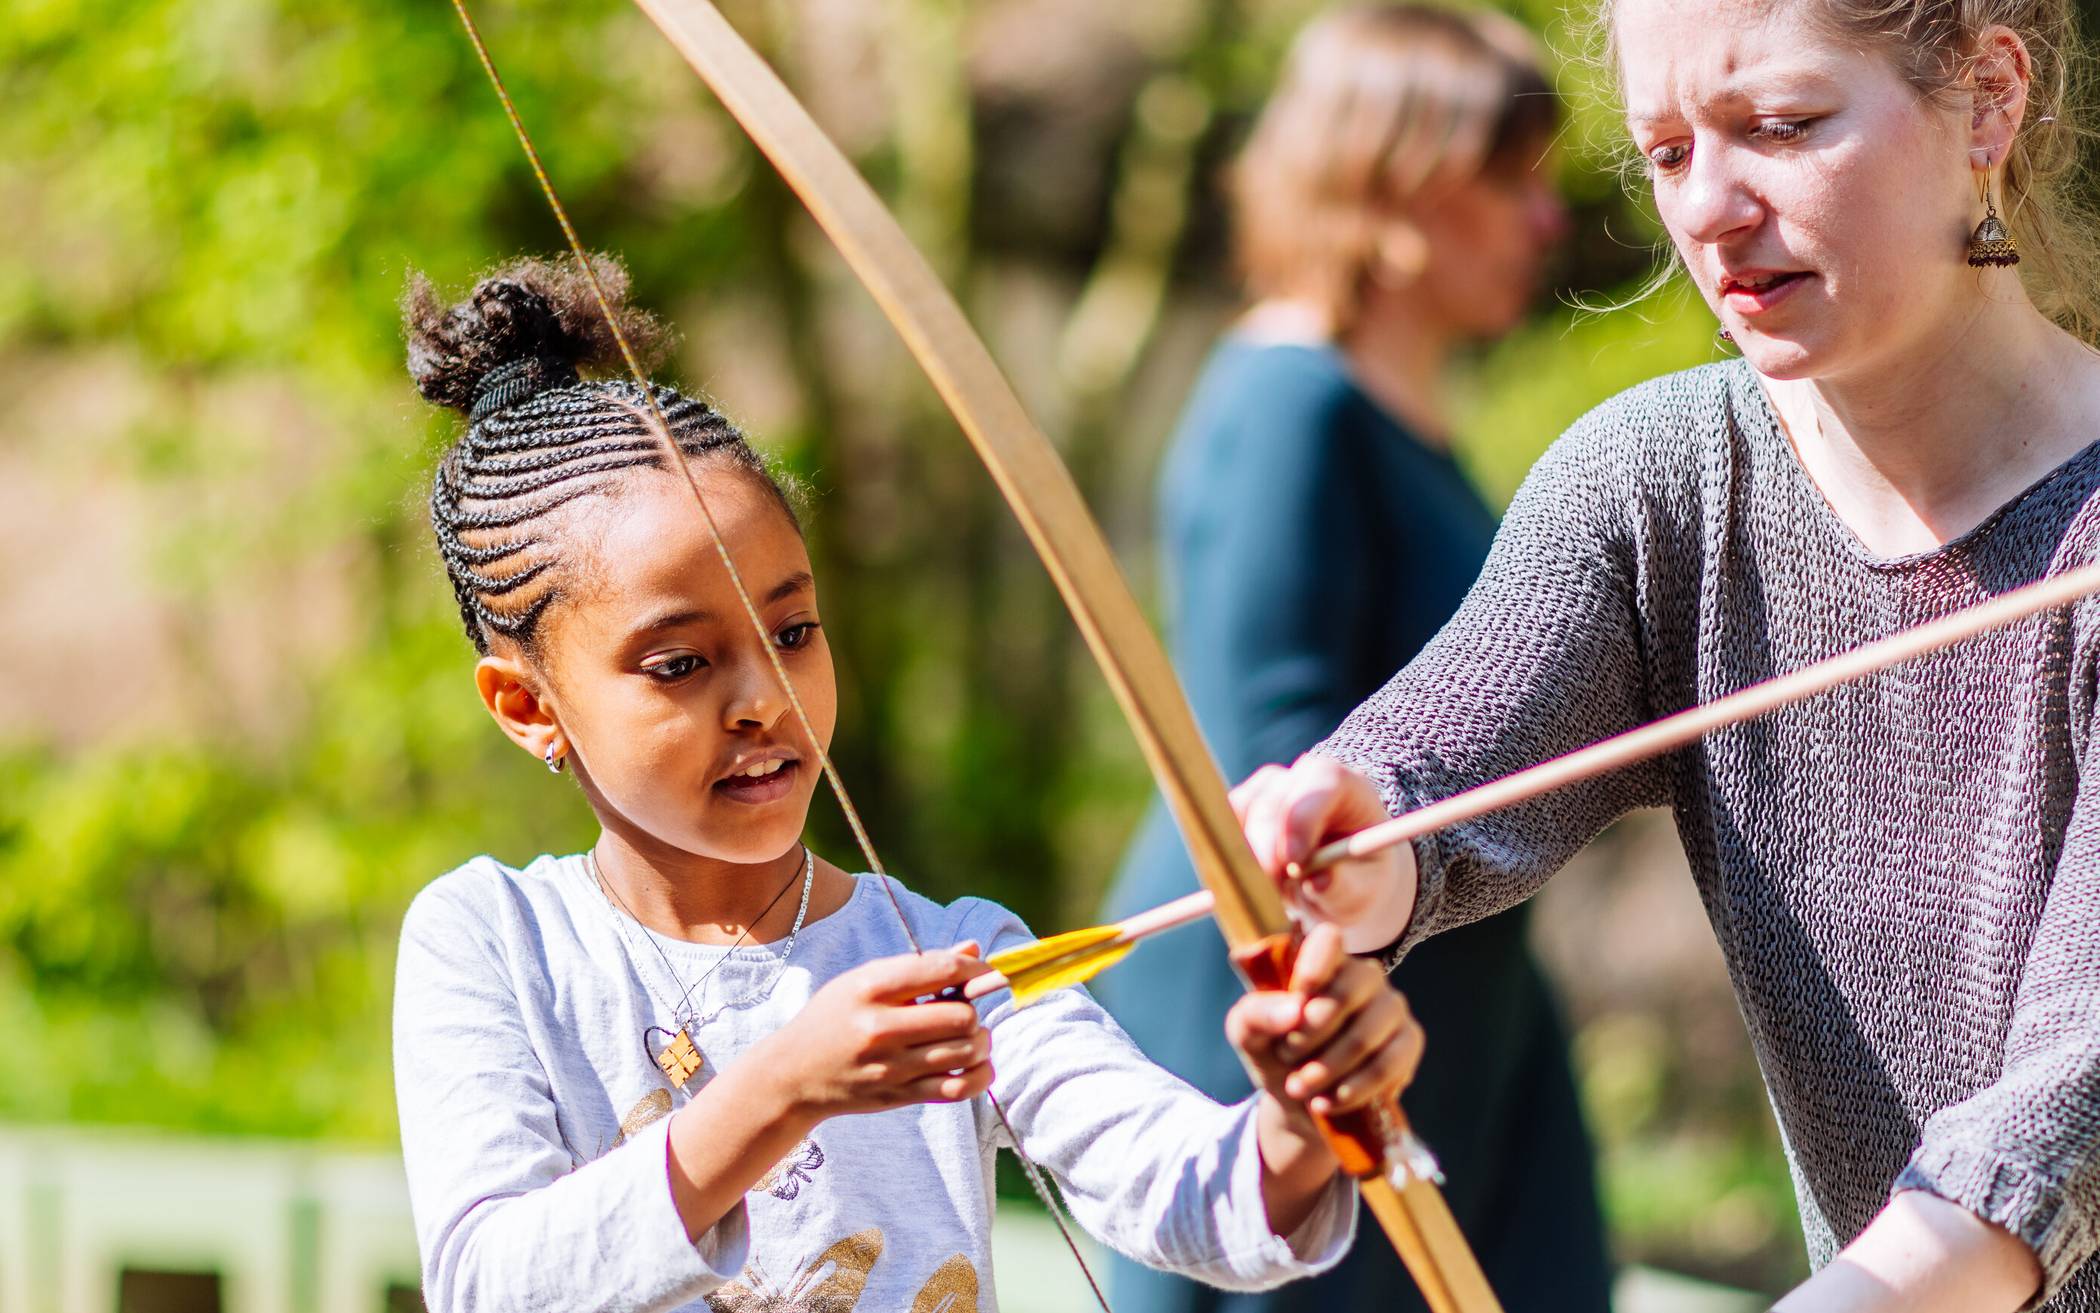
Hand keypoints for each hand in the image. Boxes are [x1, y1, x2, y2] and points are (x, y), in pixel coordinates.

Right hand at [759, 944, 998, 1128]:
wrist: (792, 1074)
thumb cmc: (834, 1018)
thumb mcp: (863, 980)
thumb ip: (920, 966)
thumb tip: (974, 949)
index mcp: (870, 987)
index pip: (942, 970)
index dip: (976, 969)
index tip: (983, 972)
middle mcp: (880, 1027)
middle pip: (961, 1016)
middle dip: (974, 1010)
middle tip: (964, 1010)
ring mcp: (890, 1066)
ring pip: (966, 1052)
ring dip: (980, 1042)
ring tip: (970, 1037)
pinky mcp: (898, 1096)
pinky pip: (958, 1089)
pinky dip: (979, 1076)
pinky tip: (974, 1066)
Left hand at [1227, 923, 1423, 1122]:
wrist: (1300, 1102)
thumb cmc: (1274, 1050)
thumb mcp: (1247, 1033)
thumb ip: (1256, 1014)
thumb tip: (1293, 1011)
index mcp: (1322, 961)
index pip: (1329, 939)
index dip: (1316, 963)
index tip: (1298, 994)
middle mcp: (1363, 976)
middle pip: (1352, 988)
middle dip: (1312, 1032)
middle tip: (1286, 1056)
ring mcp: (1391, 1007)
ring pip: (1366, 1035)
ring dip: (1327, 1068)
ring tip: (1299, 1087)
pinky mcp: (1409, 1042)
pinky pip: (1388, 1065)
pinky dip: (1354, 1089)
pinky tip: (1328, 1101)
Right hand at [1231, 755, 1415, 951]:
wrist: (1342, 887)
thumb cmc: (1360, 885)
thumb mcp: (1364, 894)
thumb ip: (1344, 887)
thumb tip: (1319, 882)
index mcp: (1351, 787)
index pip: (1323, 779)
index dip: (1302, 817)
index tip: (1294, 862)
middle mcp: (1308, 779)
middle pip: (1275, 798)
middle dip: (1266, 846)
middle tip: (1271, 890)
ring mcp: (1273, 788)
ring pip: (1244, 809)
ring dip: (1250, 854)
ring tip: (1277, 891)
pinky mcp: (1246, 806)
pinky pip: (1224, 822)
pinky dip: (1232, 853)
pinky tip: (1256, 880)